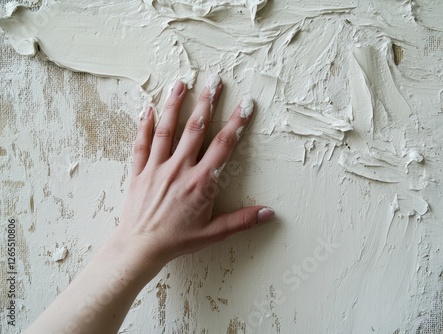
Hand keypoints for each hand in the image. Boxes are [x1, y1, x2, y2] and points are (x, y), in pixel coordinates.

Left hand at [113, 77, 274, 274]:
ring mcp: (157, 167)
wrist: (140, 247)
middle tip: (214, 80)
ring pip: (167, 129)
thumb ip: (242, 220)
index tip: (246, 104)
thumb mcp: (213, 233)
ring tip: (181, 83)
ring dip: (175, 104)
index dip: (237, 122)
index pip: (223, 145)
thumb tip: (269, 213)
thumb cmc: (177, 241)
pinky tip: (148, 108)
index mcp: (201, 181)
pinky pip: (142, 143)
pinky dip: (144, 125)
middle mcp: (180, 169)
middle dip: (207, 102)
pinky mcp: (139, 171)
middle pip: (196, 129)